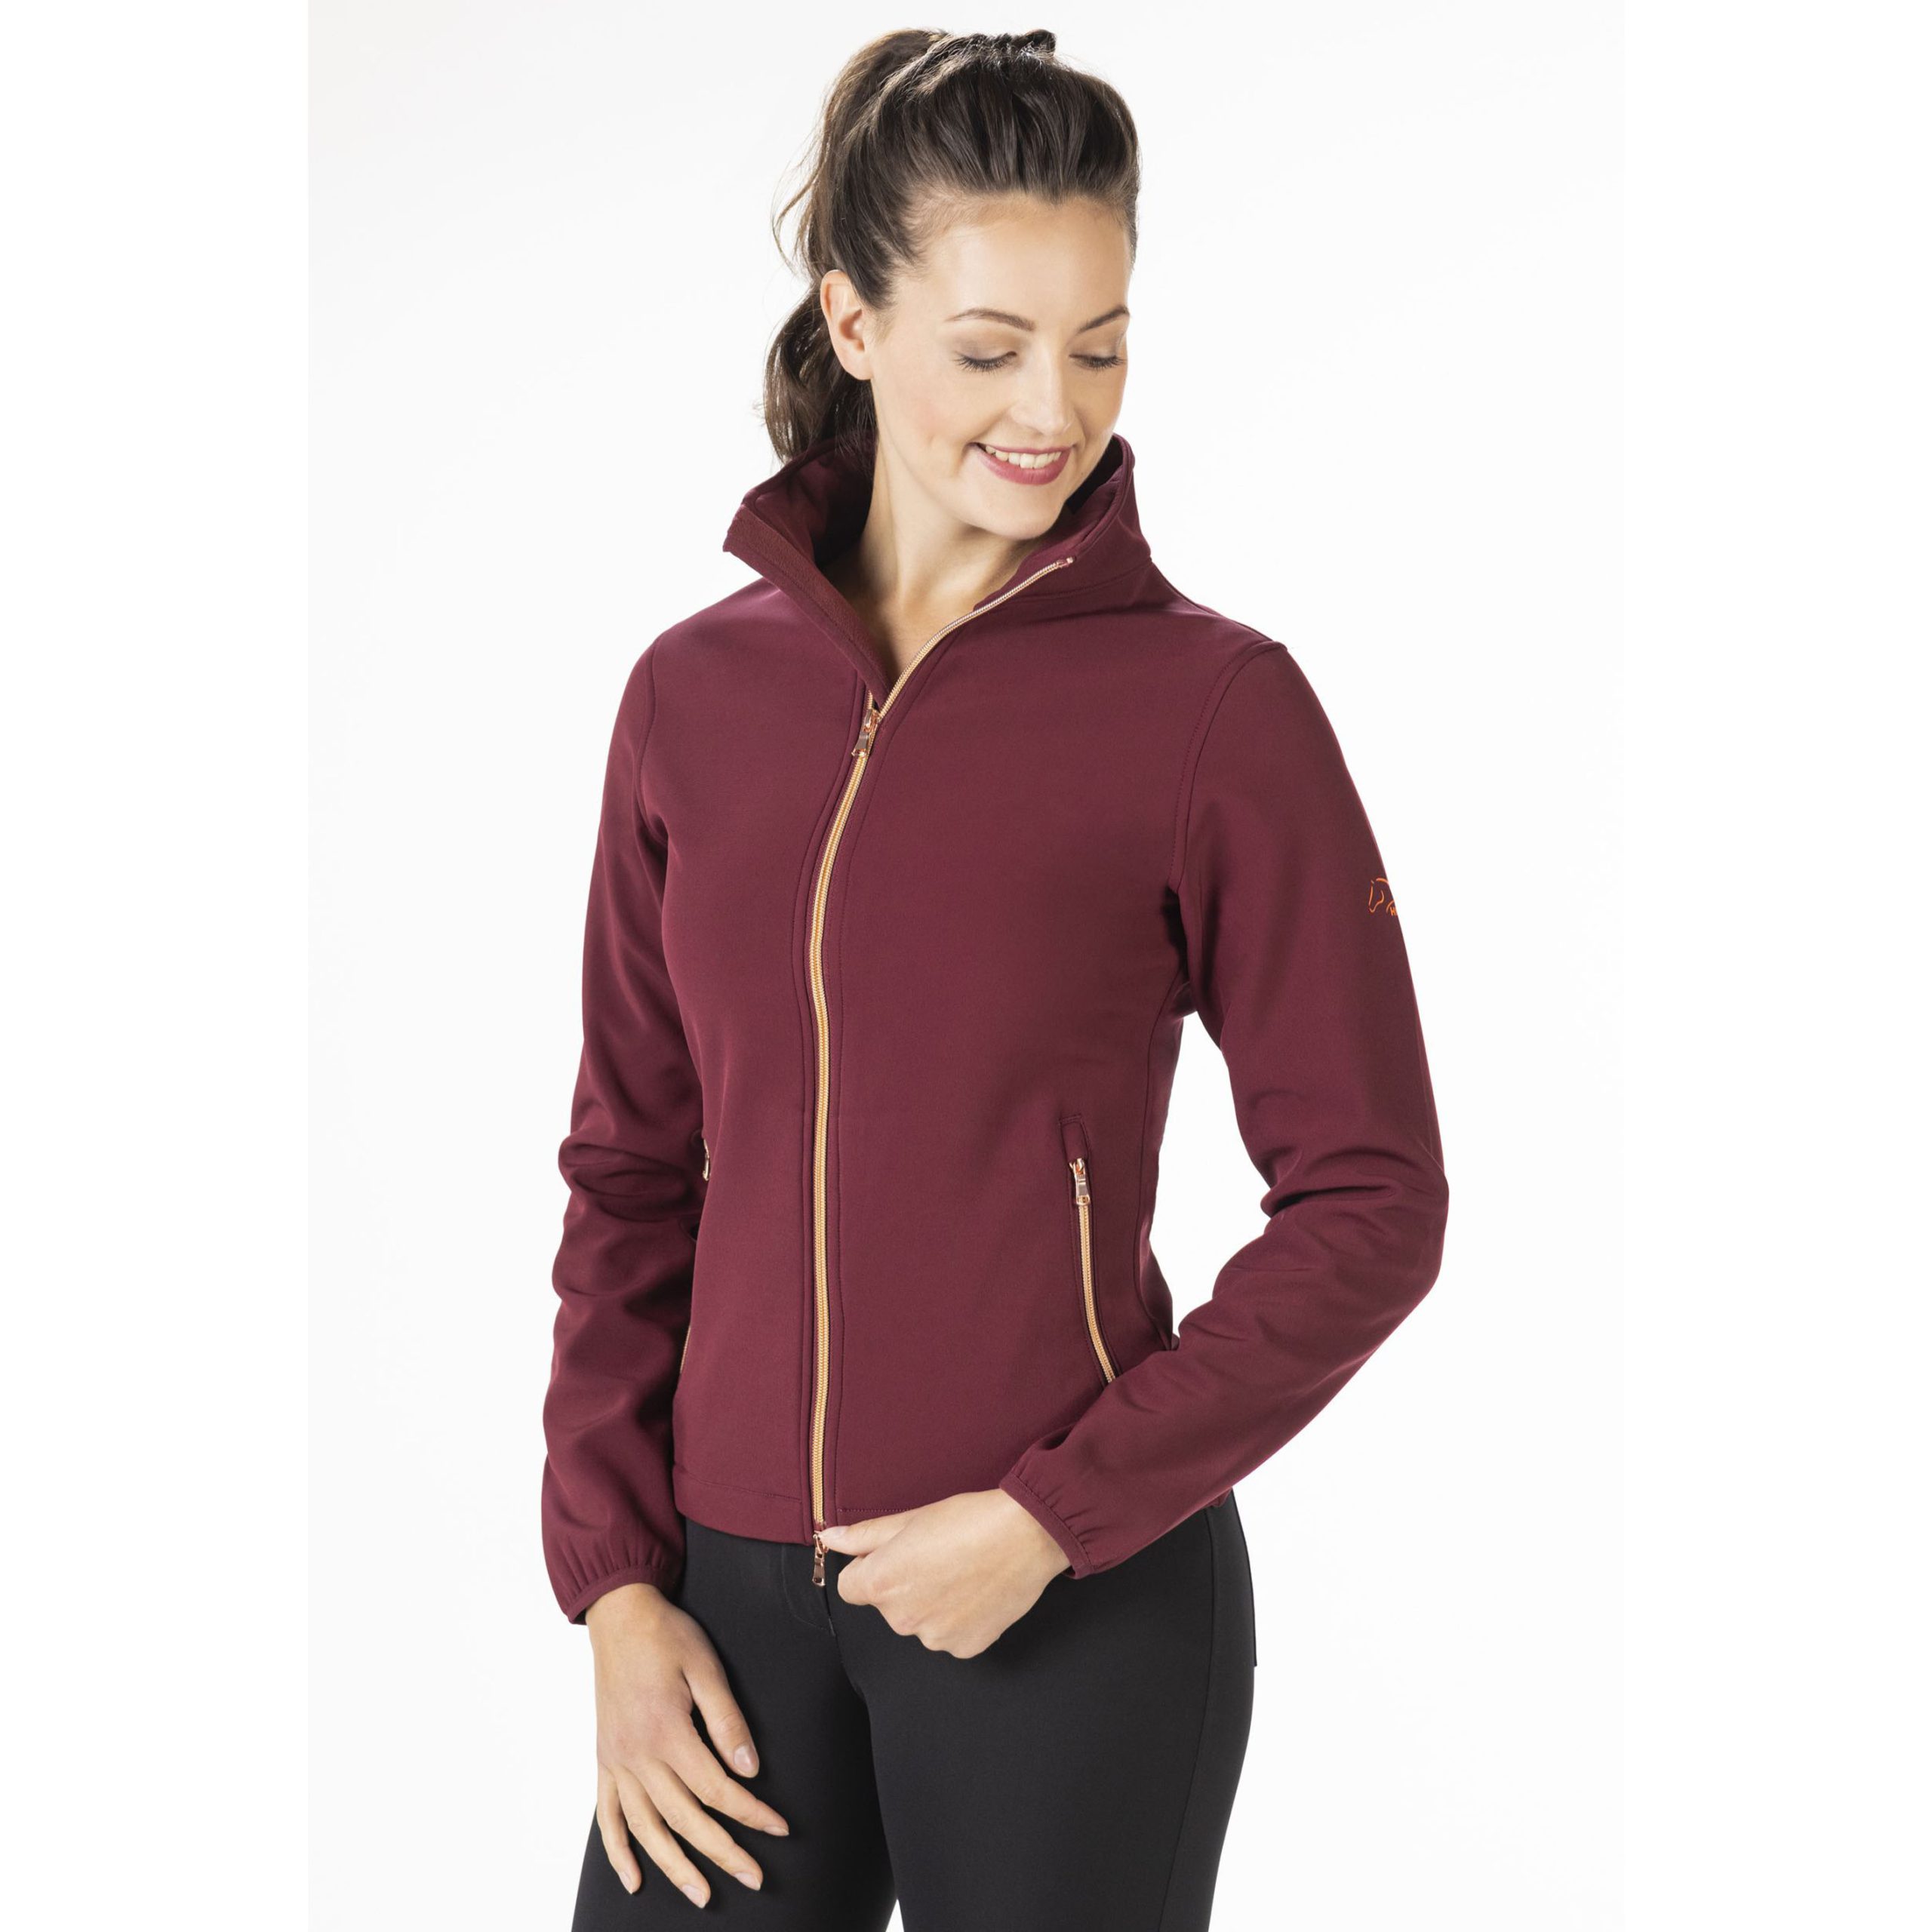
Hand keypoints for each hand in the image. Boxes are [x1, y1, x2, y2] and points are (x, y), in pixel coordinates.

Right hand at [584, 1581, 791, 1905]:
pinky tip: (633, 1879)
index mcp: (667, 1732)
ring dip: (674, 1866)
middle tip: (754, 1878)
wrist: (619, 1615)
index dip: (751, 1813)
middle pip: (685, 1818)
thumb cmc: (666, 1636)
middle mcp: (638, 1755)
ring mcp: (616, 1761)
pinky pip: (606, 1817)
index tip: (779, 1829)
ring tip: (701, 1894)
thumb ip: (727, 1721)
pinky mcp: (603, 1760)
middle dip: (722, 1852)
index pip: (716, 1789)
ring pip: (646, 1828)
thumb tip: (750, 1770)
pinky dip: (618, 1851)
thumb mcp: (706, 1668)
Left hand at [817, 1488, 1072, 1657]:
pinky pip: (948, 1635)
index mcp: (883, 1583)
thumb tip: (830, 1538)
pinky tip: (976, 1592)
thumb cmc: (969, 1520)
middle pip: (886, 1605)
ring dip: (930, 1604)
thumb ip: (865, 1536)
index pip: (850, 1587)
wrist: (1027, 1535)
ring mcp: (935, 1638)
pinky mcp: (964, 1648)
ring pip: (919, 1621)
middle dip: (902, 1585)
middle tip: (936, 1557)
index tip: (894, 1554)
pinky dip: (957, 1619)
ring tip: (960, 1573)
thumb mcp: (911, 1519)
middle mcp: (903, 1619)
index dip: (869, 1568)